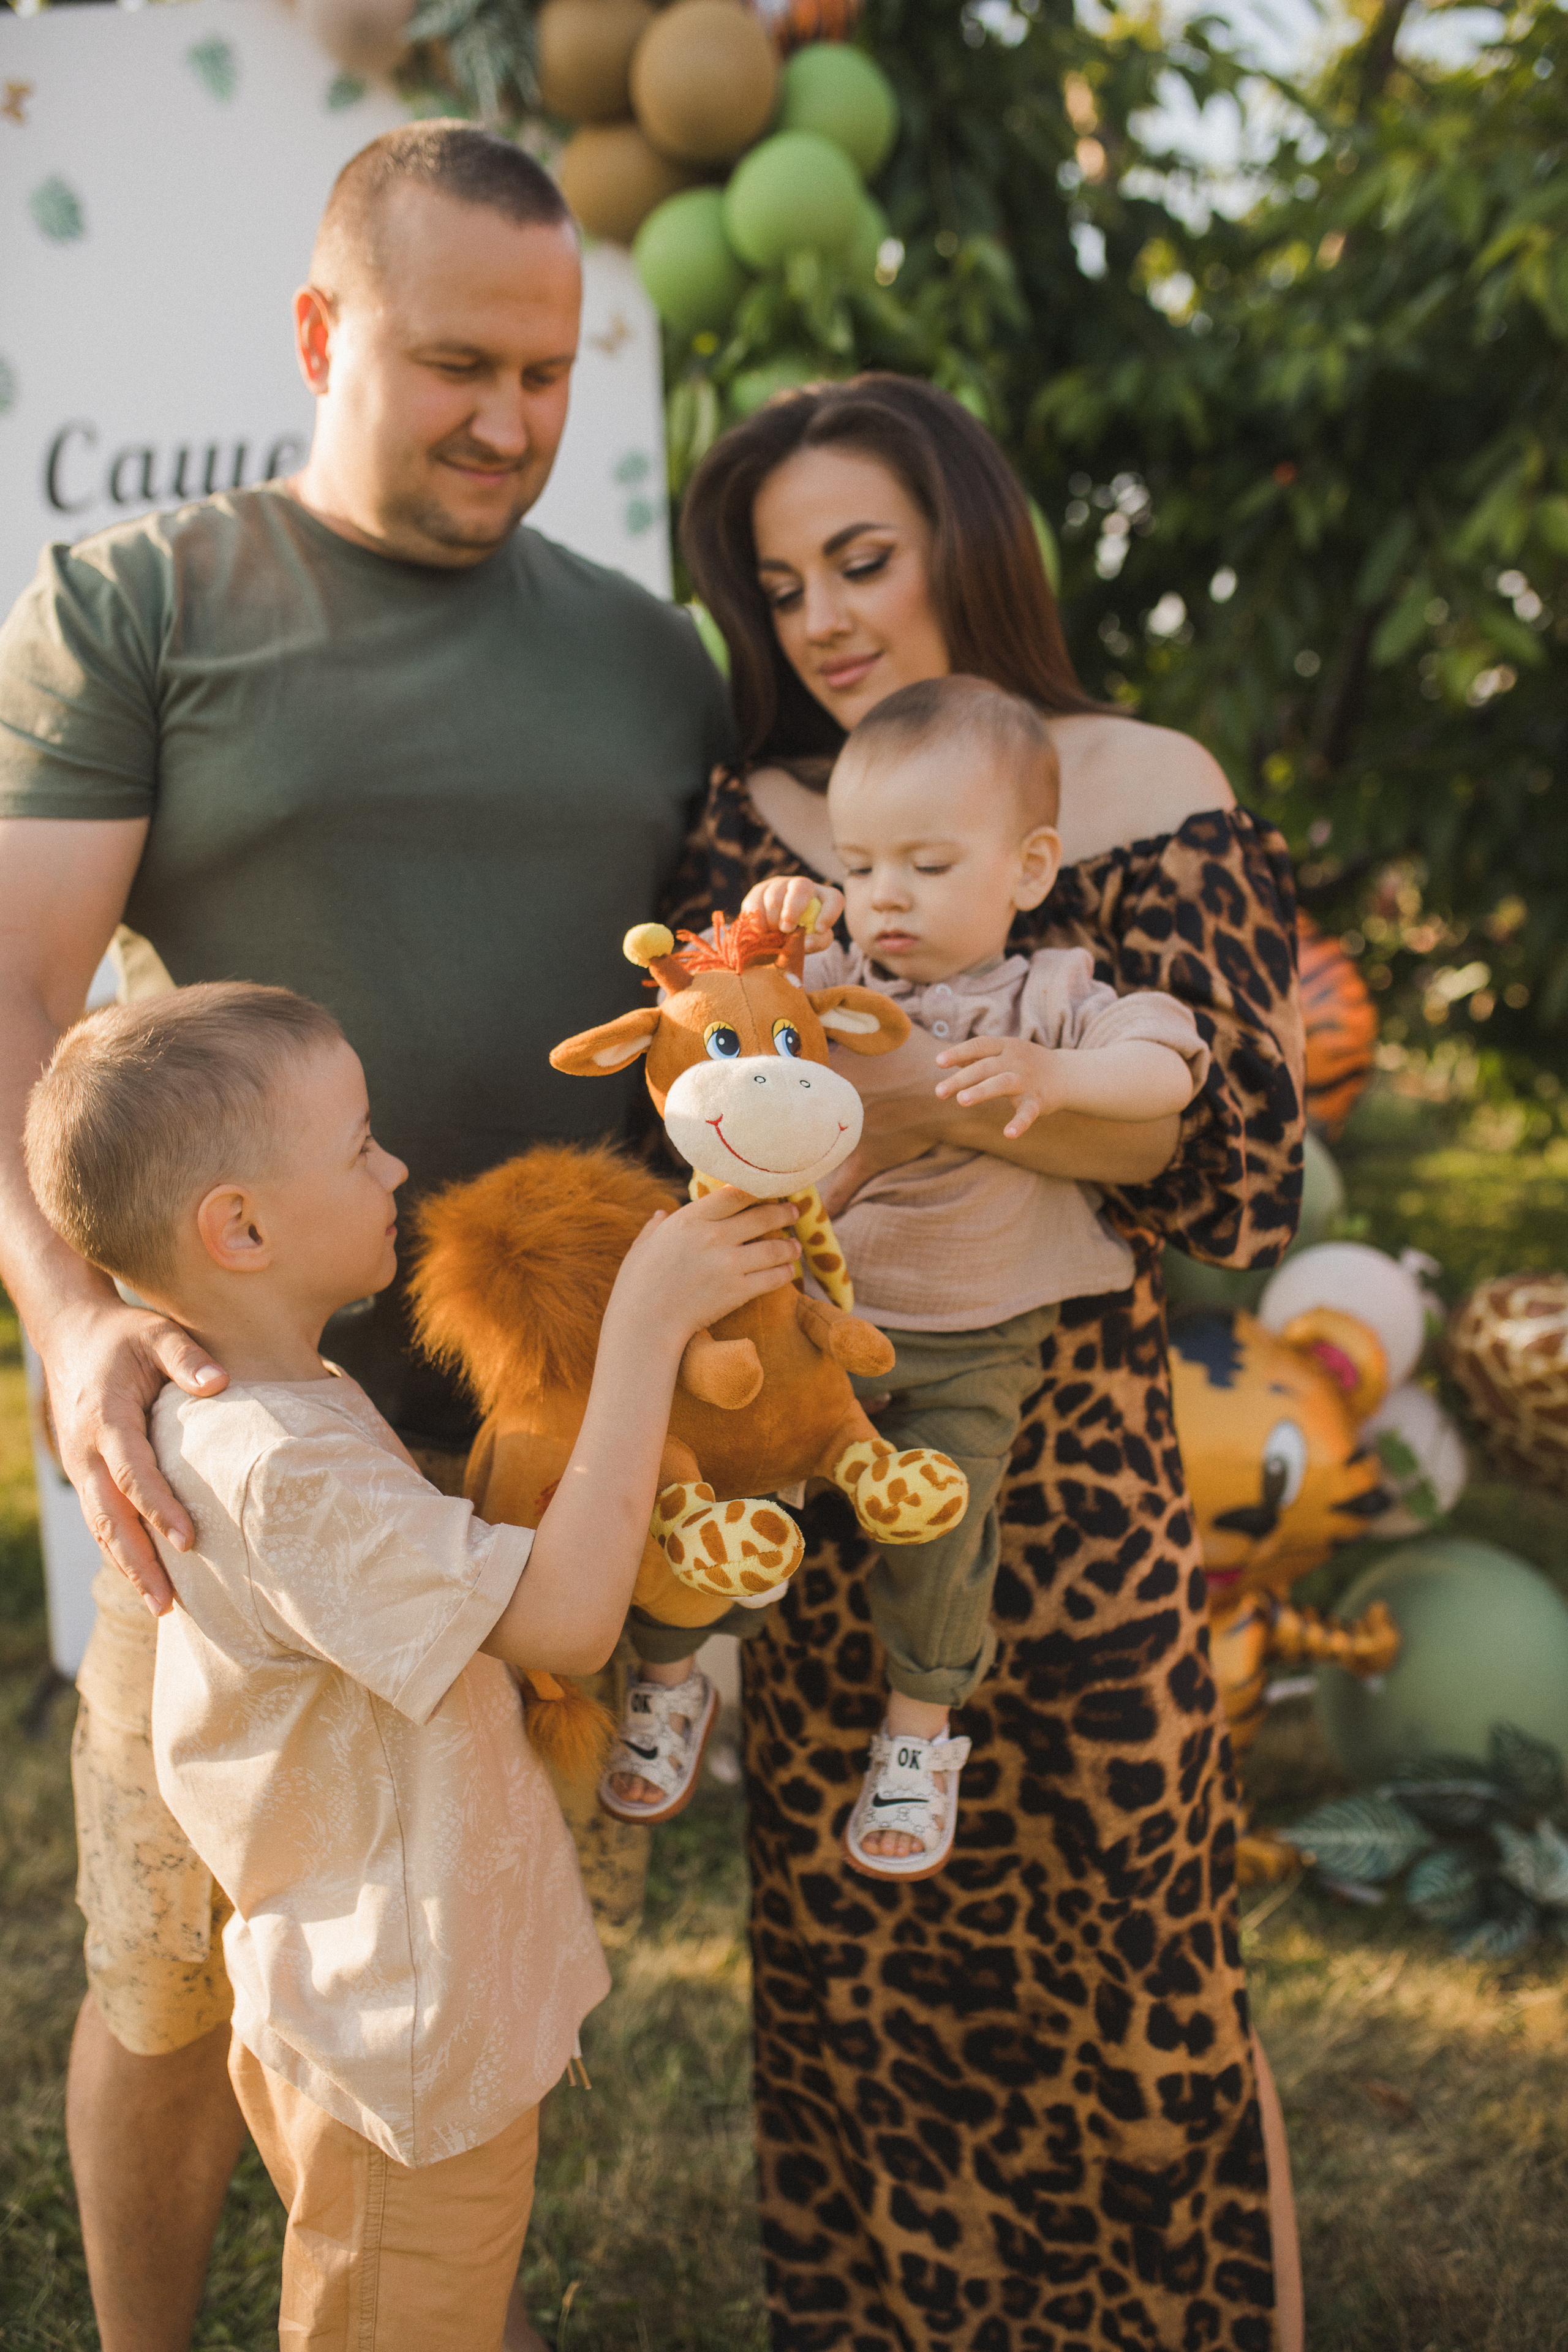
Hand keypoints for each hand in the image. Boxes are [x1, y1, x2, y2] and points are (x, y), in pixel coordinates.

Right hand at [40, 1298, 227, 1613]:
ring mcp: (79, 1465)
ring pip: (100, 1526)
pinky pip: (99, 1518)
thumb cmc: (123, 1335)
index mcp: (105, 1419)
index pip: (132, 1473)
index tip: (189, 1540)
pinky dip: (119, 1550)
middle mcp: (86, 1450)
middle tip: (167, 1604)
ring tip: (160, 1606)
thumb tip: (219, 1383)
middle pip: (109, 1517)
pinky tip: (143, 1577)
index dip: (159, 1508)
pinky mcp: (83, 1472)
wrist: (70, 1333)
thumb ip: (186, 1357)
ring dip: (127, 1567)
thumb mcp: (156, 1332)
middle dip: (137, 1562)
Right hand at [606, 1188, 799, 1344]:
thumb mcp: (642, 1246)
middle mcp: (713, 1236)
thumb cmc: (637, 1285)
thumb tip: (661, 1215)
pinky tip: (788, 1270)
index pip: (734, 1194)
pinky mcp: (738, 1291)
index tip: (768, 1190)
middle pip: (762, 1217)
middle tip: (793, 1211)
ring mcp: (728, 1264)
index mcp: (689, 1219)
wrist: (644, 1324)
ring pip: (774, 1248)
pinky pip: (773, 1277)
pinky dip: (784, 1272)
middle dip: (783, 1213)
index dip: (757, 1189)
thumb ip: (656, 1227)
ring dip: (789, 1246)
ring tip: (794, 1246)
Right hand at [740, 874, 844, 938]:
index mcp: (823, 899)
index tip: (819, 929)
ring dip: (772, 917)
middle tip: (786, 929)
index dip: (828, 913)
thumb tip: (805, 943)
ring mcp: (781, 884)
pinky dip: (758, 918)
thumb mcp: (812, 943)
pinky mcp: (761, 889)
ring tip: (772, 933)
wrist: (772, 938)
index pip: (834, 899)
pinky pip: (756, 900)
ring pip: (775, 893)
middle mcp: (803, 886)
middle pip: (802, 886)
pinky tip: (760, 929)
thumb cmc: (798, 939)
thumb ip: (815, 943)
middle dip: (792, 909)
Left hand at [933, 1036, 1062, 1138]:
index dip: (958, 1052)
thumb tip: (946, 1059)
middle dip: (962, 1078)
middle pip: (986, 1067)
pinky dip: (1020, 1123)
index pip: (979, 1045)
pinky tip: (1009, 1134)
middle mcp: (1015, 1061)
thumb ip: (977, 1055)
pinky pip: (1028, 1111)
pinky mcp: (1038, 1100)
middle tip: (939, 1092)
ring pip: (1003, 1083)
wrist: (1066, 1074)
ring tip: (962, 1101)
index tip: (938, 1062)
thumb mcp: (1004, 1051)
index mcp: (1005, 1047)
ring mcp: (1027, 1080)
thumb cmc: (1025, 1063)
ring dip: (983, 1091)